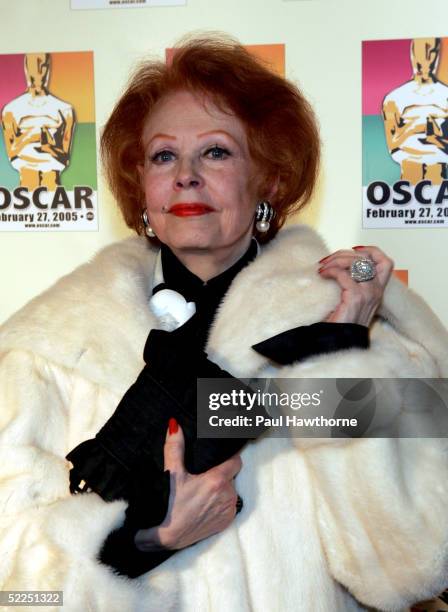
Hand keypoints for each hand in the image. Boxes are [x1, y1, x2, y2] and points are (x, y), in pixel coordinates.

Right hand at [134, 420, 241, 551]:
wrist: (167, 538)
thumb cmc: (169, 505)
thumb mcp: (171, 474)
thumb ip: (175, 447)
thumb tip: (174, 424)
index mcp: (217, 480)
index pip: (236, 461)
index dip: (230, 456)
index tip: (221, 455)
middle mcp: (228, 495)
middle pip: (231, 475)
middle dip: (221, 472)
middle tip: (205, 472)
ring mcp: (228, 510)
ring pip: (231, 490)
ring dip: (221, 487)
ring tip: (203, 488)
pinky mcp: (226, 522)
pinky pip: (229, 505)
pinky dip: (221, 502)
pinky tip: (206, 502)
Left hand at [318, 246, 393, 325]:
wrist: (337, 341)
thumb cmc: (342, 322)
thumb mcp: (352, 300)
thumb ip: (353, 283)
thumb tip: (339, 263)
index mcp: (377, 290)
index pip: (385, 262)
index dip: (371, 251)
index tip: (353, 249)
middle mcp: (376, 290)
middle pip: (366, 258)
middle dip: (344, 254)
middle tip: (327, 260)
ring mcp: (367, 294)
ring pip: (356, 262)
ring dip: (336, 260)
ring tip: (323, 266)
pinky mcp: (355, 298)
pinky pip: (343, 274)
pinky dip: (331, 270)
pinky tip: (322, 274)